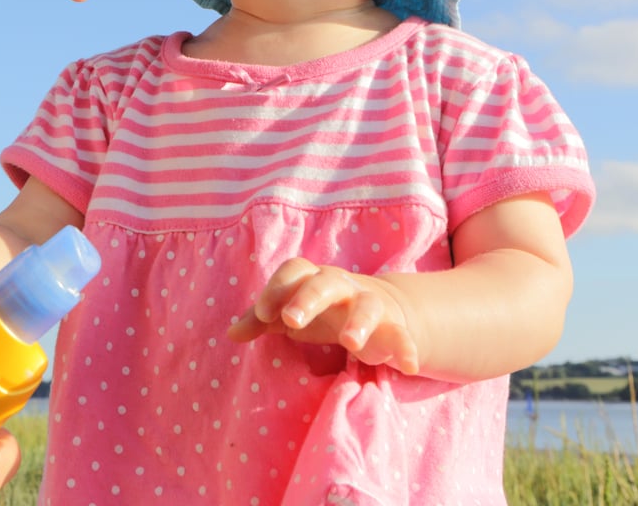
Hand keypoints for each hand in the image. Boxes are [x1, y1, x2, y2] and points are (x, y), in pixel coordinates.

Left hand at [227, 258, 420, 374]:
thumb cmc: (322, 310)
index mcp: (312, 279)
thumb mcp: (291, 313)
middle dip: (309, 298)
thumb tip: (230, 334)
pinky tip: (407, 367)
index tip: (262, 314)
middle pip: (325, 282)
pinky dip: (406, 348)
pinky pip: (402, 334)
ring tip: (351, 344)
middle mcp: (341, 286)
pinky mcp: (394, 326)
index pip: (294, 271)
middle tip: (291, 320)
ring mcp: (370, 303)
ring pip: (366, 305)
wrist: (379, 307)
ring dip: (359, 322)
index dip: (277, 288)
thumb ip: (261, 321)